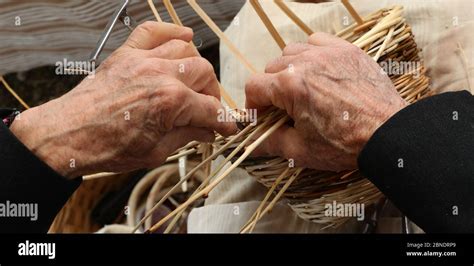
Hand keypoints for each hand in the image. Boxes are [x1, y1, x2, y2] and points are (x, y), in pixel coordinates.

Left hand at [10, 21, 236, 177]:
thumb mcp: (156, 152)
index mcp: (172, 103)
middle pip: (205, 74)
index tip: (226, 126)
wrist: (69, 135)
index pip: (212, 109)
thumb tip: (207, 131)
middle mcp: (162, 75)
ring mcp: (143, 60)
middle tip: (207, 108)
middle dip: (212, 93)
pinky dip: (171, 30)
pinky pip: (153, 31)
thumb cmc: (107, 147)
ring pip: (186, 50)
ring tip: (193, 82)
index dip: (224, 120)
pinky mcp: (126, 54)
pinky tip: (183, 37)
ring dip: (196, 66)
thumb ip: (187, 136)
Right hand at [245, 32, 406, 170]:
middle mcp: (305, 62)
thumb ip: (269, 143)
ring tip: (301, 89)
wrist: (389, 135)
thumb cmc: (345, 144)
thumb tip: (251, 145)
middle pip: (271, 68)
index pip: (254, 86)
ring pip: (292, 51)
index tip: (261, 117)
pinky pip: (317, 41)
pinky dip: (311, 52)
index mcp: (290, 86)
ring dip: (289, 69)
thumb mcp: (300, 150)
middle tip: (283, 109)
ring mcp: (328, 52)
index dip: (253, 105)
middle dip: (271, 89)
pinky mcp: (347, 50)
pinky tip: (318, 71)